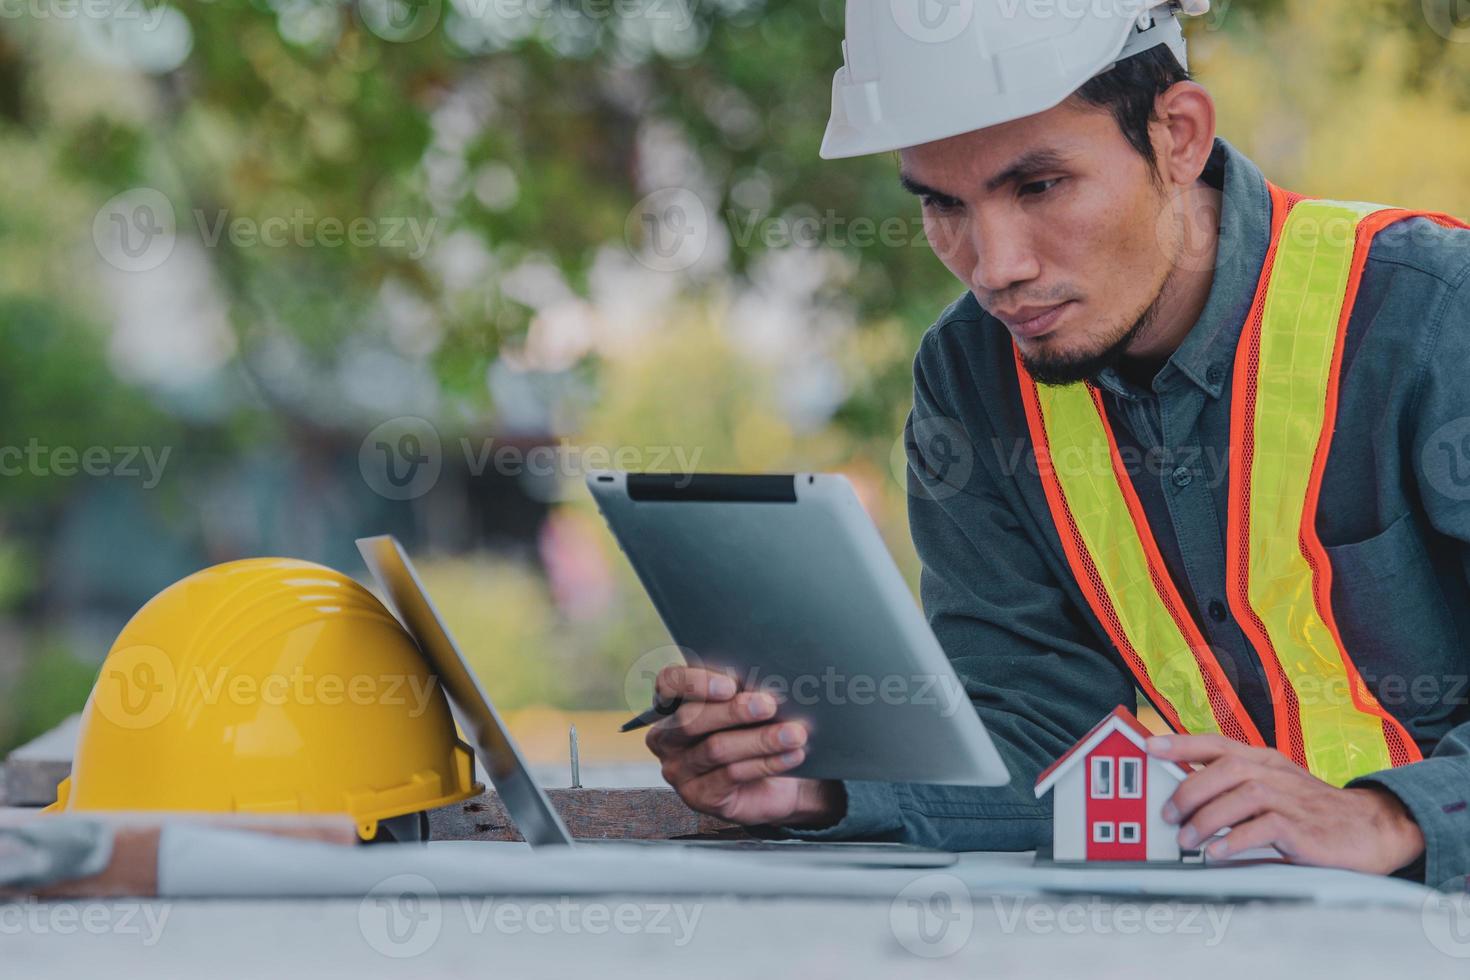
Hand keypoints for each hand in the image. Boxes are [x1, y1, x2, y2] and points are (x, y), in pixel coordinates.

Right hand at [644, 665, 845, 827]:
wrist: (772, 782)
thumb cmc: (753, 731)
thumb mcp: (746, 707)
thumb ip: (744, 691)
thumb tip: (767, 681)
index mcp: (671, 703)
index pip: (669, 683)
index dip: (695, 682)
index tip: (730, 685)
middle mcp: (666, 737)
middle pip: (691, 719)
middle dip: (733, 711)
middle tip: (769, 705)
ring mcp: (678, 770)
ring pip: (716, 749)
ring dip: (760, 739)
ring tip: (794, 733)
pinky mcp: (697, 796)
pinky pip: (731, 775)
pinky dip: (766, 763)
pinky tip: (792, 755)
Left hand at [1148, 733, 1423, 874]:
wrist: (1373, 829)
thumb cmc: (1314, 811)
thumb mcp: (1274, 790)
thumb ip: (1235, 789)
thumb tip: (1183, 799)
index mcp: (1264, 761)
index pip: (1217, 744)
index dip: (1182, 743)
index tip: (1150, 746)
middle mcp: (1276, 774)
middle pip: (1225, 768)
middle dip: (1189, 790)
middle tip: (1168, 816)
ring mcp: (1293, 800)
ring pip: (1242, 795)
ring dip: (1208, 818)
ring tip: (1187, 840)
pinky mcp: (1306, 829)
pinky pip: (1266, 828)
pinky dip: (1237, 840)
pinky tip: (1218, 852)